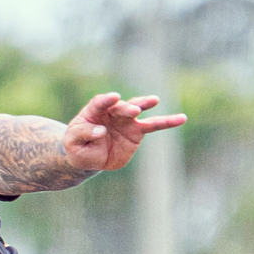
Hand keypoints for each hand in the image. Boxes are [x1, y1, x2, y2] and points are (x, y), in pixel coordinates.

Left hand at [63, 93, 186, 173]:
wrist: (88, 156)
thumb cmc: (77, 146)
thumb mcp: (72, 143)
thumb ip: (83, 134)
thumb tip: (100, 131)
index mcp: (94, 111)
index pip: (100, 103)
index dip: (106, 100)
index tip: (113, 97)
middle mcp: (111, 112)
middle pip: (120, 107)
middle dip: (126, 108)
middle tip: (133, 110)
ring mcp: (126, 120)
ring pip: (138, 110)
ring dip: (145, 104)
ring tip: (154, 100)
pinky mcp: (137, 131)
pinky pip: (154, 125)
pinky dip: (167, 122)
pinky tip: (181, 118)